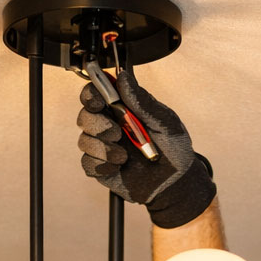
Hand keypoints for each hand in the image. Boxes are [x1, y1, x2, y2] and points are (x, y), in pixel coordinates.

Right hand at [77, 65, 215, 228]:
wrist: (176, 183)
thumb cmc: (174, 149)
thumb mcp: (164, 121)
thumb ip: (142, 100)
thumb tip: (123, 78)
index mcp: (123, 109)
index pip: (96, 93)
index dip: (92, 94)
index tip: (100, 100)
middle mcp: (110, 125)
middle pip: (84, 116)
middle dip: (97, 124)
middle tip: (116, 132)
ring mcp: (104, 148)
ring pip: (84, 140)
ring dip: (102, 147)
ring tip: (123, 155)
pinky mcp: (102, 168)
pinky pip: (88, 163)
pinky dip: (102, 164)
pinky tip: (119, 166)